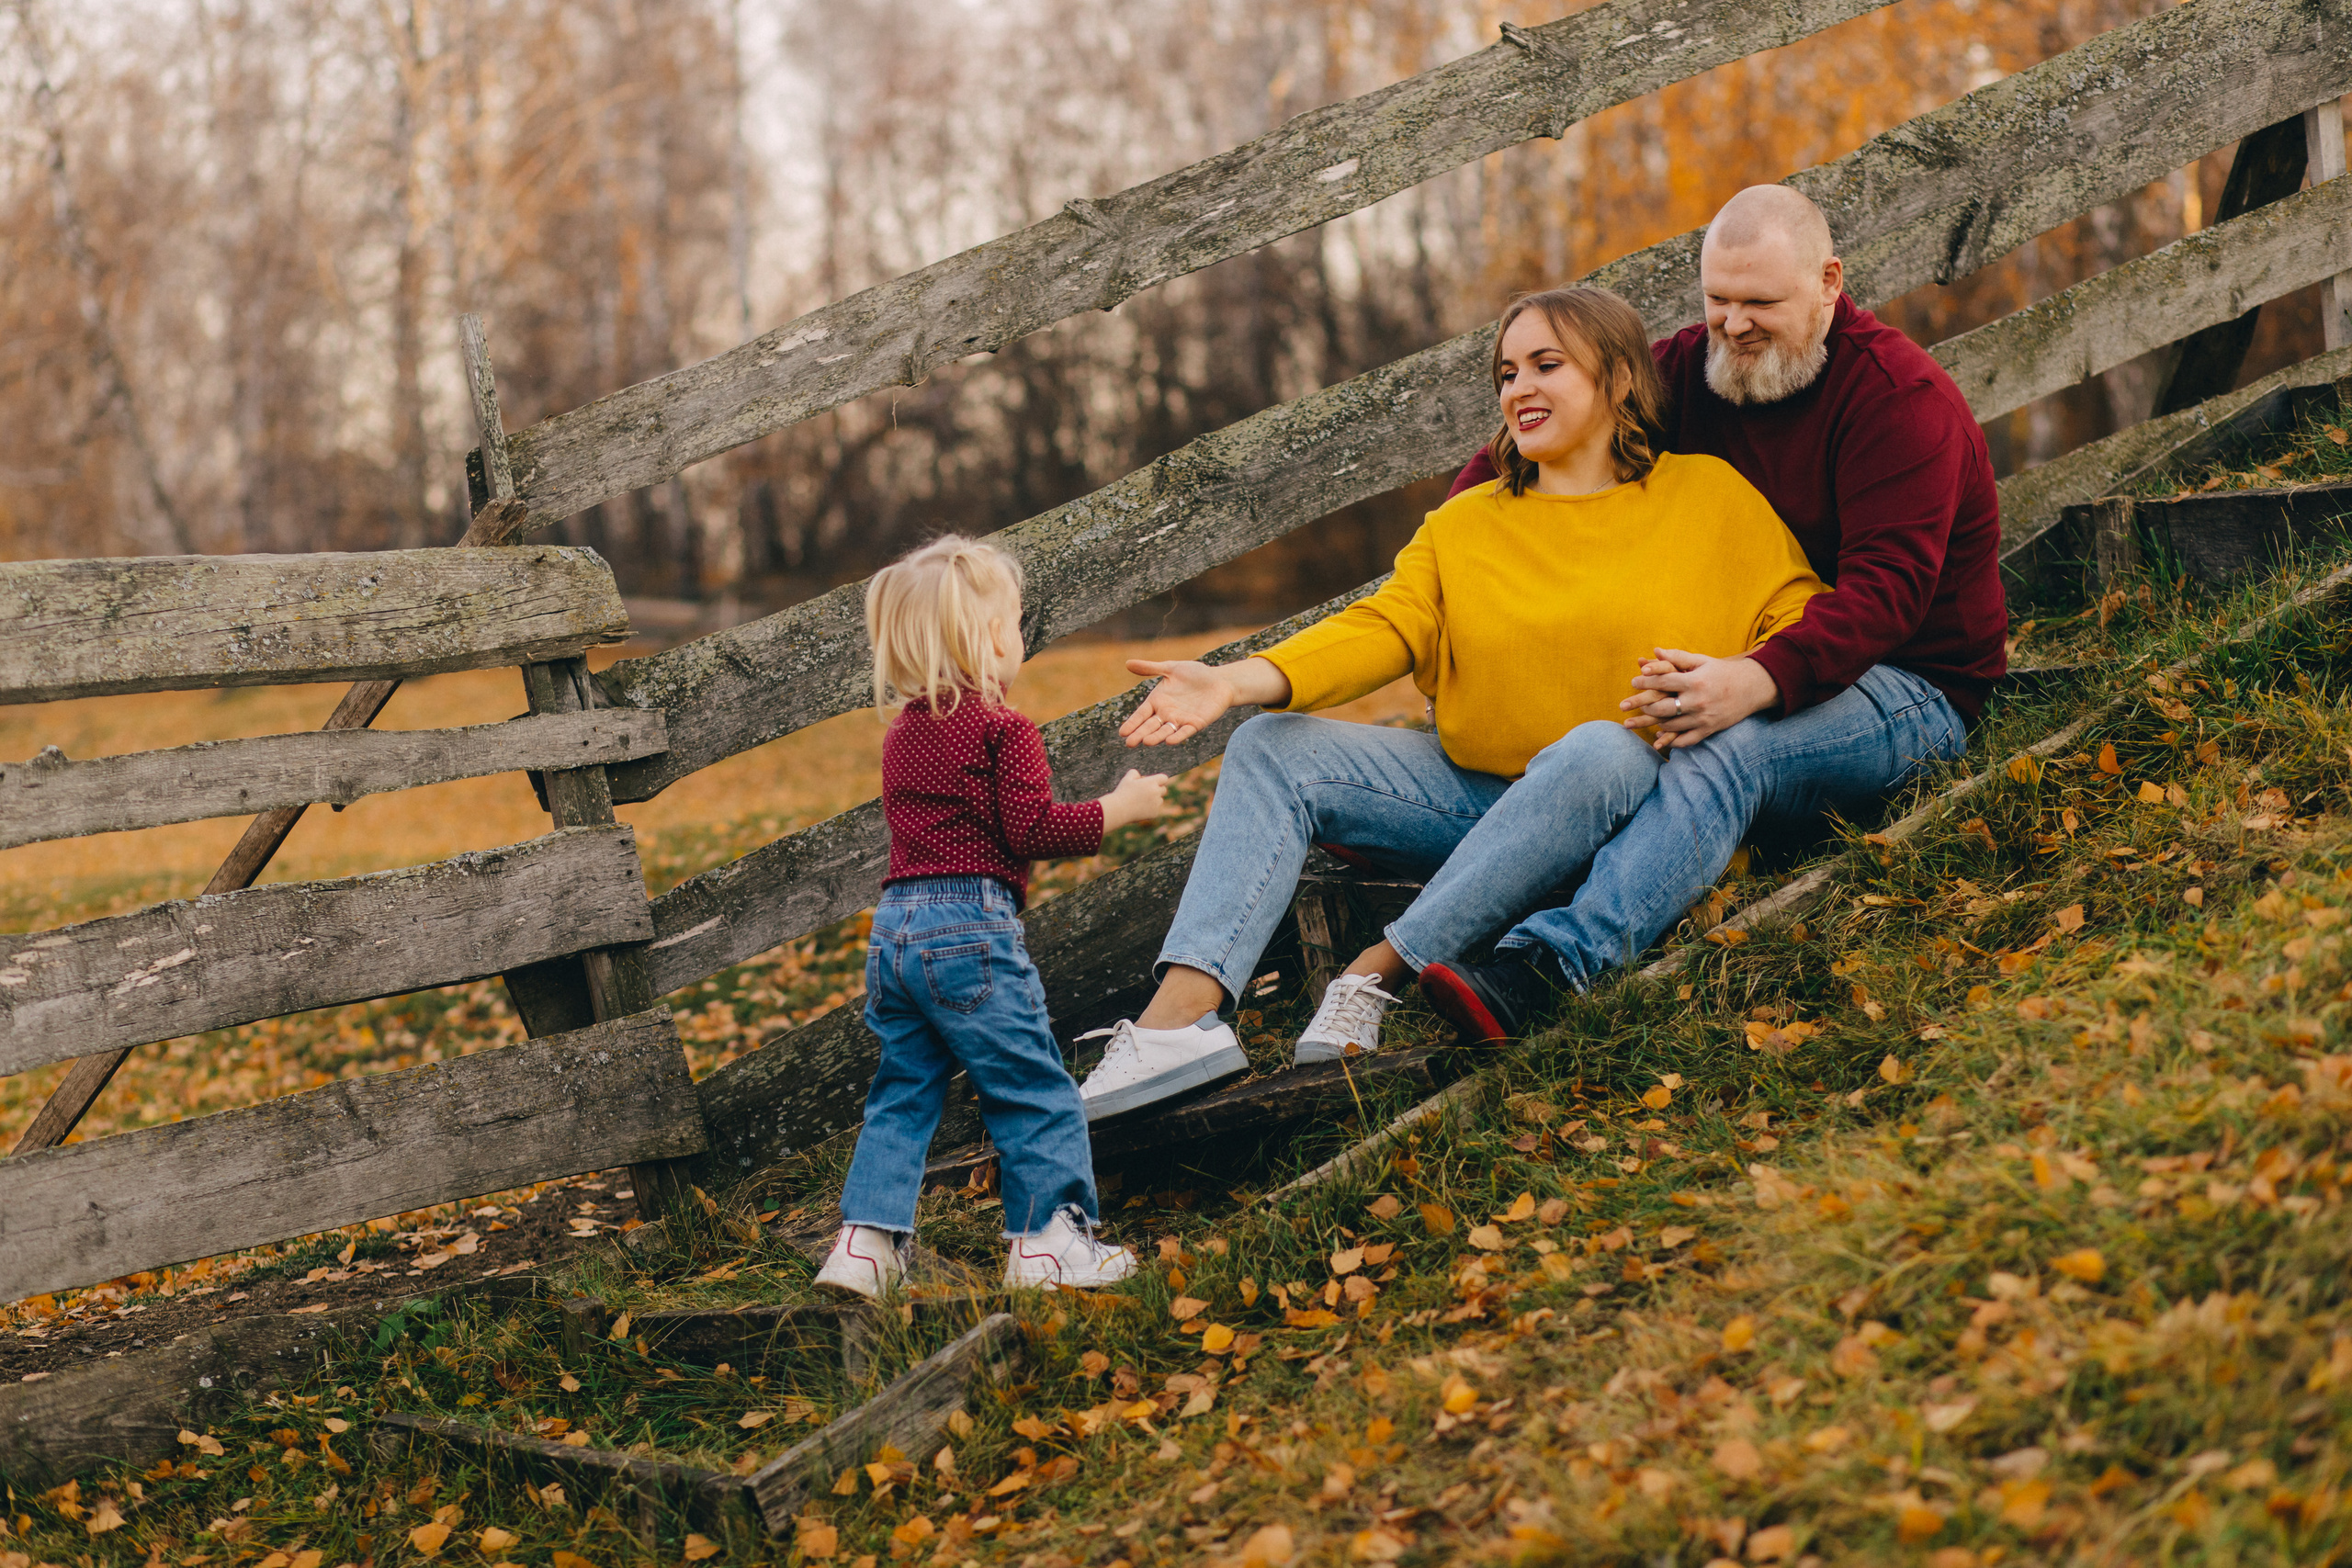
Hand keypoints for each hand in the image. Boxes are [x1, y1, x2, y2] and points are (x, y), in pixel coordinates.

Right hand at [1099, 768, 1171, 829]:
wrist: (1119, 809)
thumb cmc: (1122, 793)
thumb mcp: (1127, 779)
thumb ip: (1134, 773)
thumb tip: (1139, 775)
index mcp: (1151, 783)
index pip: (1164, 778)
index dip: (1159, 780)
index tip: (1154, 782)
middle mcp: (1156, 793)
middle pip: (1163, 790)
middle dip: (1157, 789)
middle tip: (1146, 792)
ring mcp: (1156, 804)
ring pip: (1160, 800)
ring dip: (1154, 800)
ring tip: (1140, 801)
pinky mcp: (1155, 813)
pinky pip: (1155, 809)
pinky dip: (1150, 809)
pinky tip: (1139, 809)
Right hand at [1119, 656, 1287, 746]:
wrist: (1220, 681)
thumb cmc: (1196, 674)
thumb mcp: (1171, 668)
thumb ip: (1151, 668)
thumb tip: (1127, 663)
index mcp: (1158, 701)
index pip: (1141, 714)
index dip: (1132, 723)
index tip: (1122, 733)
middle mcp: (1166, 713)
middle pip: (1150, 726)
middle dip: (1140, 734)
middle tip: (1129, 744)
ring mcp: (1180, 720)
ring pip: (1165, 731)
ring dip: (1156, 737)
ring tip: (1147, 742)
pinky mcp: (1195, 724)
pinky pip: (1185, 732)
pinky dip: (1178, 736)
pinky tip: (1170, 741)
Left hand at [1620, 648, 1780, 748]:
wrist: (1753, 687)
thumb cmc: (1724, 672)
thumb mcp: (1702, 661)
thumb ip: (1678, 658)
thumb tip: (1655, 651)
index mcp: (1695, 681)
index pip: (1663, 681)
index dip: (1645, 681)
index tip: (1633, 682)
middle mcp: (1698, 701)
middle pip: (1662, 707)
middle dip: (1642, 706)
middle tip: (1628, 705)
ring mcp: (1703, 718)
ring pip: (1671, 725)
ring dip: (1653, 723)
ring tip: (1640, 720)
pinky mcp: (1709, 730)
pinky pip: (1686, 740)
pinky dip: (1671, 741)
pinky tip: (1659, 737)